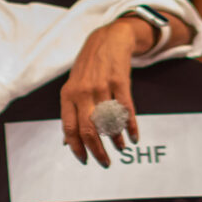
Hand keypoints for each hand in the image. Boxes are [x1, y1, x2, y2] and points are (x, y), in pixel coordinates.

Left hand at [62, 17, 141, 166]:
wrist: (108, 39)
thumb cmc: (89, 67)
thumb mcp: (73, 86)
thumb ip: (70, 112)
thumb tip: (67, 142)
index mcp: (68, 95)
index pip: (69, 128)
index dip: (77, 148)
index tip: (85, 160)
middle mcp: (82, 92)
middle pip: (88, 129)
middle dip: (97, 151)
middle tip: (105, 162)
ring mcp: (101, 86)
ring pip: (108, 122)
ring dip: (116, 140)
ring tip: (120, 148)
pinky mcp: (119, 81)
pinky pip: (126, 110)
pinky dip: (131, 127)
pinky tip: (134, 136)